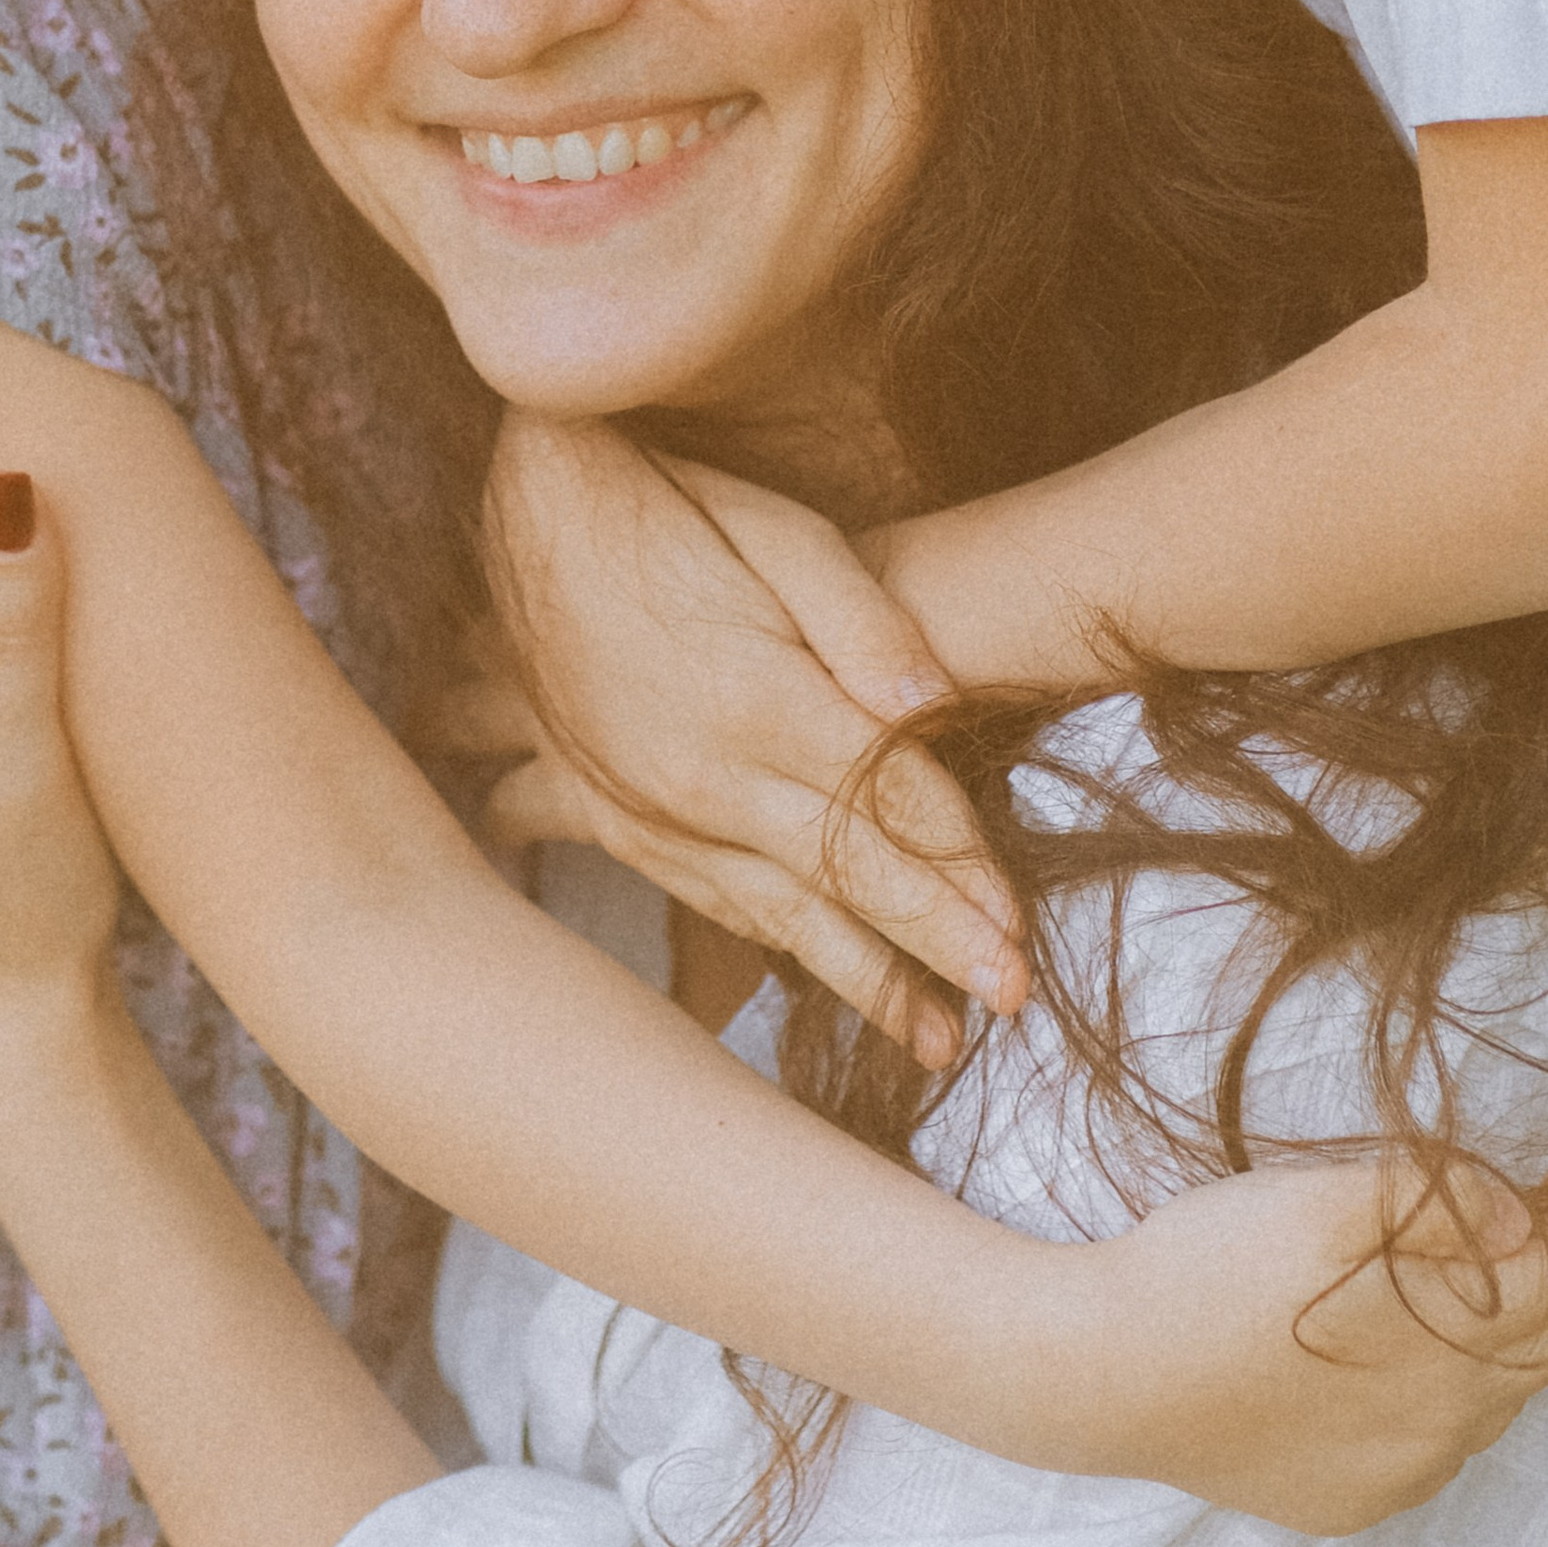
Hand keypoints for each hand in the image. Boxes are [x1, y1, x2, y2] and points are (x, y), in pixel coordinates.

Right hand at [468, 412, 1023, 1063]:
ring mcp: (658, 806)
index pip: (887, 800)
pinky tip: (826, 978)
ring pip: (779, 912)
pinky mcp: (621, 817)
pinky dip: (779, 948)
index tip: (1020, 927)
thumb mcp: (772, 528)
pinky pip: (713, 900)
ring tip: (938, 1039)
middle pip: (847, 872)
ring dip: (865, 977)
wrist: (527, 513)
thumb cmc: (669, 506)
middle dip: (935, 944)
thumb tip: (938, 707)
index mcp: (759, 700)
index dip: (960, 866)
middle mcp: (707, 773)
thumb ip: (860, 619)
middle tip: (1012, 1002)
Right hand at [1054, 1145, 1547, 1531]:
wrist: (1103, 1371)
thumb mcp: (1320, 1203)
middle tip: (1544, 1205)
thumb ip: (1437, 1204)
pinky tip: (1395, 1347)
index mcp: (1447, 1357)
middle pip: (1544, 1354)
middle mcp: (1438, 1435)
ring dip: (1499, 1332)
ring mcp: (1392, 1478)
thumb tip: (1524, 1217)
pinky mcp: (1340, 1499)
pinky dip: (1440, 1389)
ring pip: (1485, 1404)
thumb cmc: (1208, 1272)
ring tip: (1468, 1266)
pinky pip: (1424, 1446)